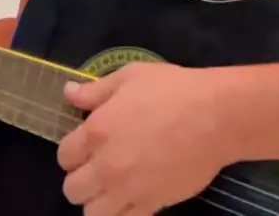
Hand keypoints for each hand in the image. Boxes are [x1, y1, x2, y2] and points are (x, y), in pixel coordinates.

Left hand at [57, 61, 234, 215]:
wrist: (214, 116)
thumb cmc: (172, 89)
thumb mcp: (130, 77)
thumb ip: (95, 90)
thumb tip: (68, 93)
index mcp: (97, 131)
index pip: (64, 155)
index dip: (73, 149)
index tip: (87, 144)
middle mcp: (106, 166)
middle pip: (72, 190)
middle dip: (81, 177)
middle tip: (98, 165)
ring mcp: (129, 191)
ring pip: (92, 215)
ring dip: (97, 201)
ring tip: (112, 186)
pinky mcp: (152, 206)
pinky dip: (121, 213)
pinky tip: (131, 197)